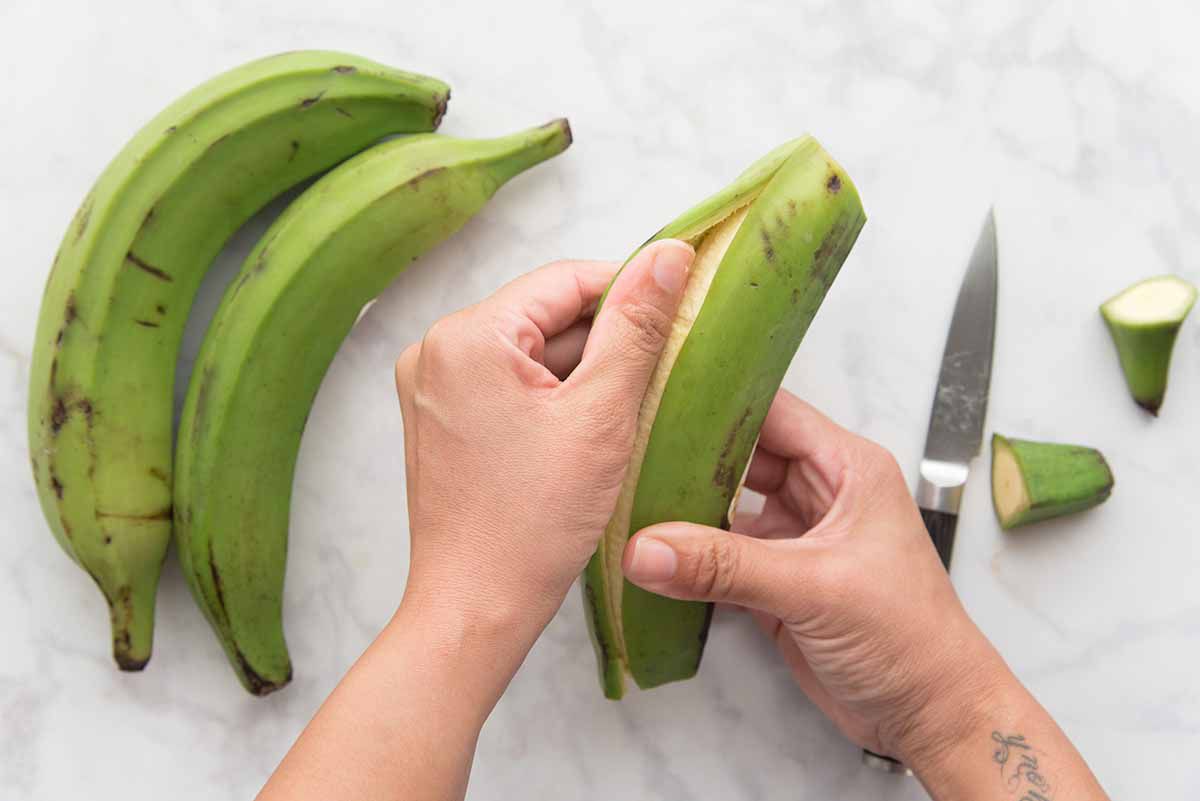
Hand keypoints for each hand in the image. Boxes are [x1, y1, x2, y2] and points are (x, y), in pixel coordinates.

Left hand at [394, 240, 694, 632]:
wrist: (476, 606)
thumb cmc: (533, 524)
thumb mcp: (601, 416)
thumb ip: (636, 327)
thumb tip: (668, 255)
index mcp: (466, 337)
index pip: (566, 281)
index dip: (631, 289)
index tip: (682, 306)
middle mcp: (435, 350)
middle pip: (546, 316)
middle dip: (608, 340)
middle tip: (665, 372)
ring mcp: (432, 386)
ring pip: (532, 352)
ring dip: (584, 372)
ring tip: (629, 411)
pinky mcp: (442, 419)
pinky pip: (510, 384)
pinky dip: (554, 397)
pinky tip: (590, 430)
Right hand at [621, 390, 1004, 761]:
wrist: (929, 716)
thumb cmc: (908, 638)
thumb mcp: (814, 588)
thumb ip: (724, 566)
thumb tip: (645, 548)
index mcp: (846, 469)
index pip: (771, 412)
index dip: (717, 402)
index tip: (656, 399)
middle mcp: (819, 494)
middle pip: (740, 457)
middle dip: (687, 457)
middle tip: (625, 452)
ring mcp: (794, 539)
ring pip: (725, 508)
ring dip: (683, 511)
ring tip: (624, 500)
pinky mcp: (776, 583)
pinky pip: (720, 558)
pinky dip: (687, 559)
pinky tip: (647, 556)